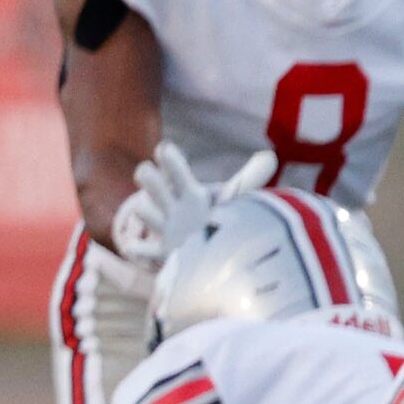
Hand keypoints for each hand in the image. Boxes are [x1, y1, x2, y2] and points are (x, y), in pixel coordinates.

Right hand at [112, 142, 277, 269]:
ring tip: (145, 208)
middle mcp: (173, 208)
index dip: (171, 161)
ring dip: (146, 212)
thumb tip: (270, 156)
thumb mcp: (231, 199)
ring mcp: (165, 230)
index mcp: (190, 194)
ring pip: (148, 215)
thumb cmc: (212, 219)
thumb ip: (249, 178)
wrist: (197, 250)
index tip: (164, 149)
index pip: (179, 173)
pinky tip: (132, 246)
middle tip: (144, 170)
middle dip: (151, 180)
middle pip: (157, 189)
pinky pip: (144, 251)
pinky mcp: (163, 254)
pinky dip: (139, 249)